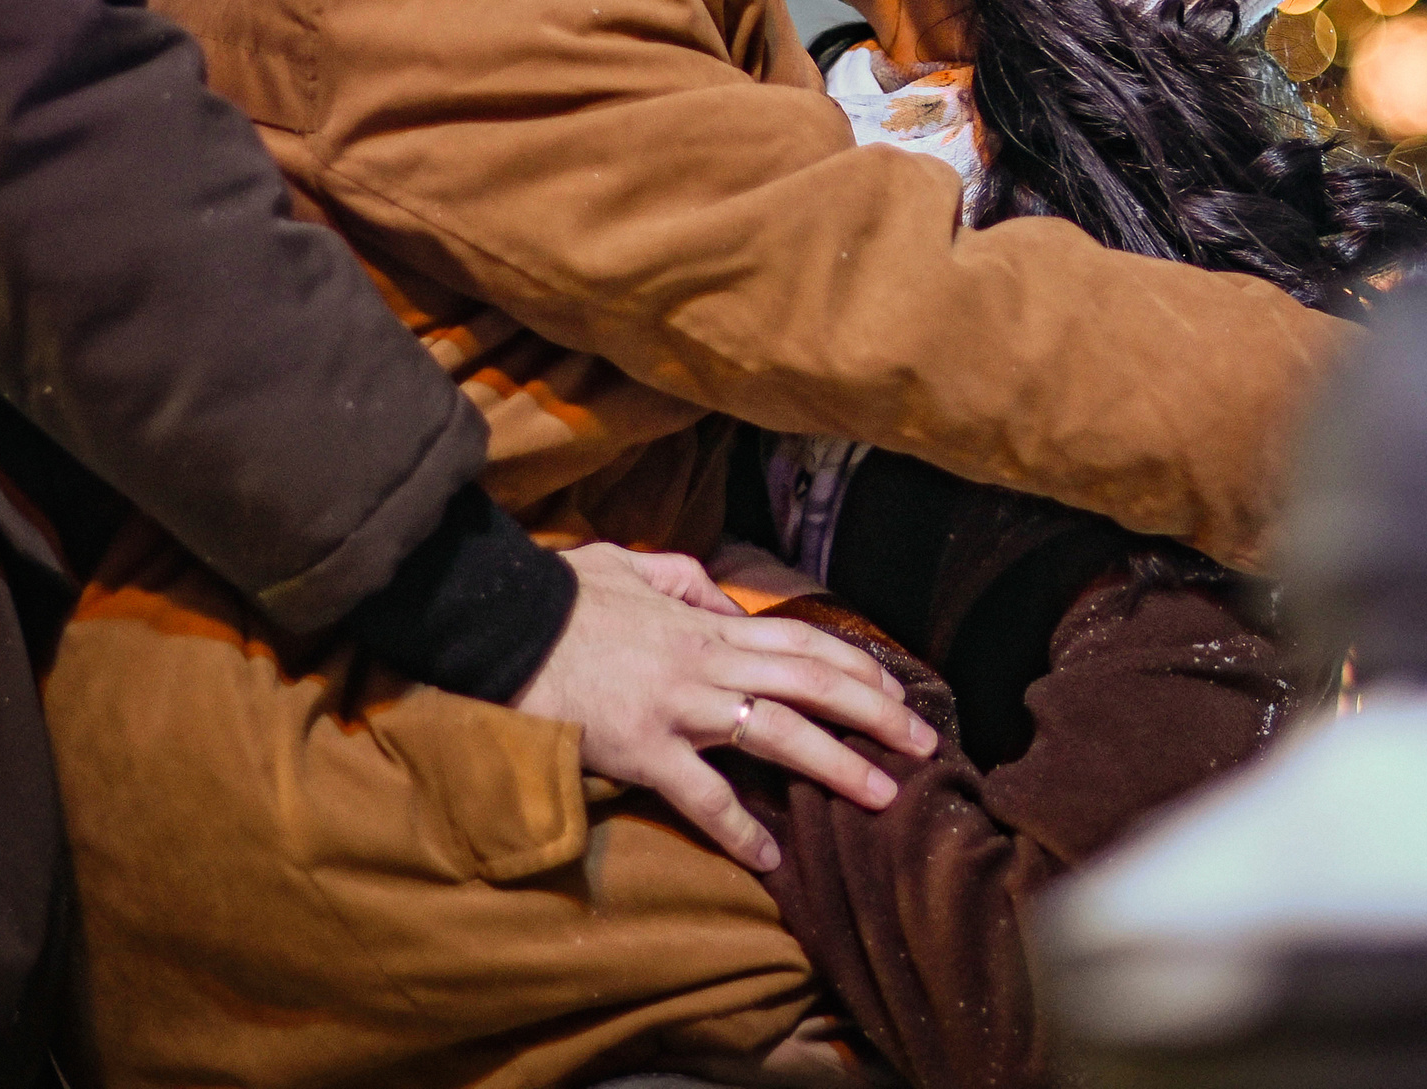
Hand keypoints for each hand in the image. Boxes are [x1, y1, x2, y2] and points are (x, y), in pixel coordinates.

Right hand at [511, 542, 934, 871]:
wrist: (502, 623)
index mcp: (704, 625)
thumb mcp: (630, 565)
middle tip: (924, 744)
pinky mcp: (644, 748)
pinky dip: (741, 831)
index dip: (855, 666)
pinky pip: (703, 796)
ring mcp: (678, 707)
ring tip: (885, 798)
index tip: (896, 690)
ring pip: (779, 733)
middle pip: (811, 684)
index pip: (800, 642)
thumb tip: (723, 602)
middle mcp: (705, 662)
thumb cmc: (562, 596)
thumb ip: (684, 580)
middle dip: (875, 712)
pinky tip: (774, 861)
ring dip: (838, 766)